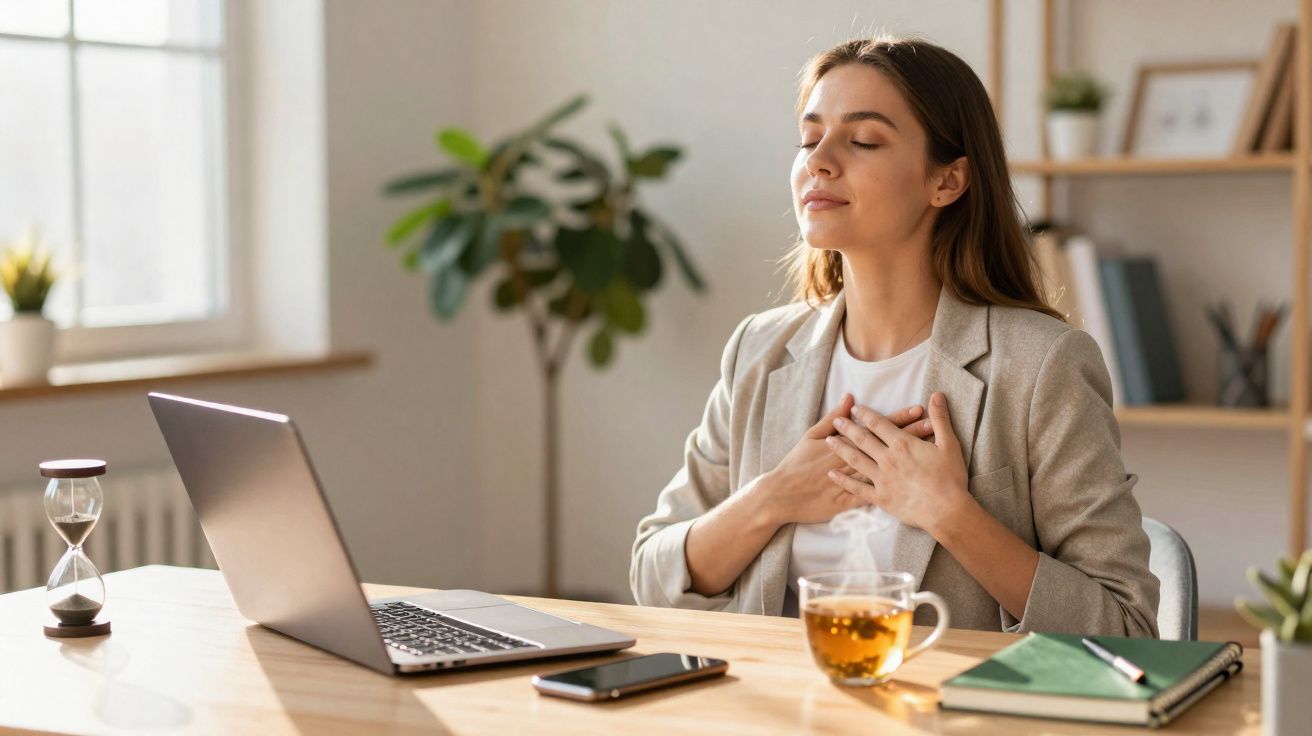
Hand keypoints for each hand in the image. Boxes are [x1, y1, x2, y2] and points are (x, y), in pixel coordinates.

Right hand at [755, 393, 935, 526]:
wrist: (782, 494)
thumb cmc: (795, 463)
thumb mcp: (811, 436)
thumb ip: (832, 417)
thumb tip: (849, 399)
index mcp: (845, 444)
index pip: (878, 428)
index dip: (899, 419)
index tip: (918, 410)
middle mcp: (853, 461)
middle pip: (887, 447)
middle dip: (911, 436)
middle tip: (933, 425)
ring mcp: (853, 483)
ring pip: (888, 468)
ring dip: (908, 460)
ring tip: (929, 451)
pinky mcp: (850, 502)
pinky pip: (875, 495)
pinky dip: (892, 490)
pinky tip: (912, 487)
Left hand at [823, 391, 970, 535]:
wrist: (946, 511)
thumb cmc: (950, 478)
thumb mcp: (949, 444)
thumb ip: (940, 419)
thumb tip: (937, 395)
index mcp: (902, 444)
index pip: (879, 424)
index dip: (865, 414)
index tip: (854, 408)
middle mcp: (887, 459)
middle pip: (863, 439)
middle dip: (848, 428)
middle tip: (836, 421)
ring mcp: (882, 479)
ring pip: (856, 460)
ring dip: (841, 449)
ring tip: (829, 440)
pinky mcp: (880, 497)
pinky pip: (857, 488)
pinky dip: (843, 481)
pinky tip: (832, 474)